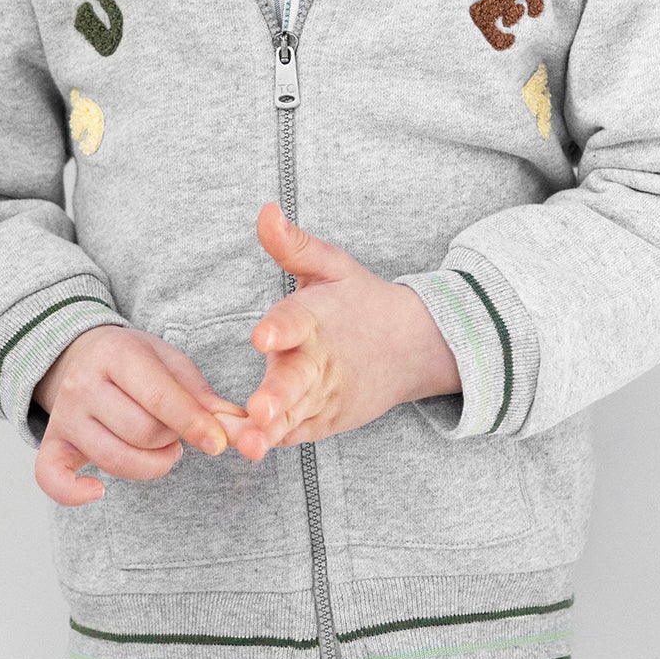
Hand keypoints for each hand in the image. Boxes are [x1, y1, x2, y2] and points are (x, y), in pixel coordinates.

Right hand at [34, 325, 241, 506]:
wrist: (83, 354)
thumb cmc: (137, 362)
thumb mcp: (171, 362)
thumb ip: (202, 395)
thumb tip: (238, 427)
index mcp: (116, 354)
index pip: (158, 397)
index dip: (193, 424)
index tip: (219, 444)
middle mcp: (83, 383)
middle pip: (140, 432)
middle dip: (172, 439)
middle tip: (177, 431)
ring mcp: (64, 415)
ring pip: (114, 459)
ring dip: (150, 464)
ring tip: (161, 448)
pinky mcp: (51, 442)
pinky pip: (51, 478)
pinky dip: (73, 493)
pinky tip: (98, 492)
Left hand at [231, 203, 461, 461]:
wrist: (412, 346)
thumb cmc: (358, 301)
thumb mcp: (331, 266)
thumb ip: (293, 245)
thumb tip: (265, 210)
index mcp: (318, 318)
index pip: (297, 322)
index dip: (279, 329)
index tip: (260, 337)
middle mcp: (321, 361)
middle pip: (298, 381)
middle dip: (277, 396)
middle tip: (259, 408)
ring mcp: (325, 396)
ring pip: (295, 416)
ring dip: (271, 430)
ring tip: (248, 445)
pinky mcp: (324, 420)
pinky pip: (296, 433)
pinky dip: (275, 441)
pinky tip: (248, 448)